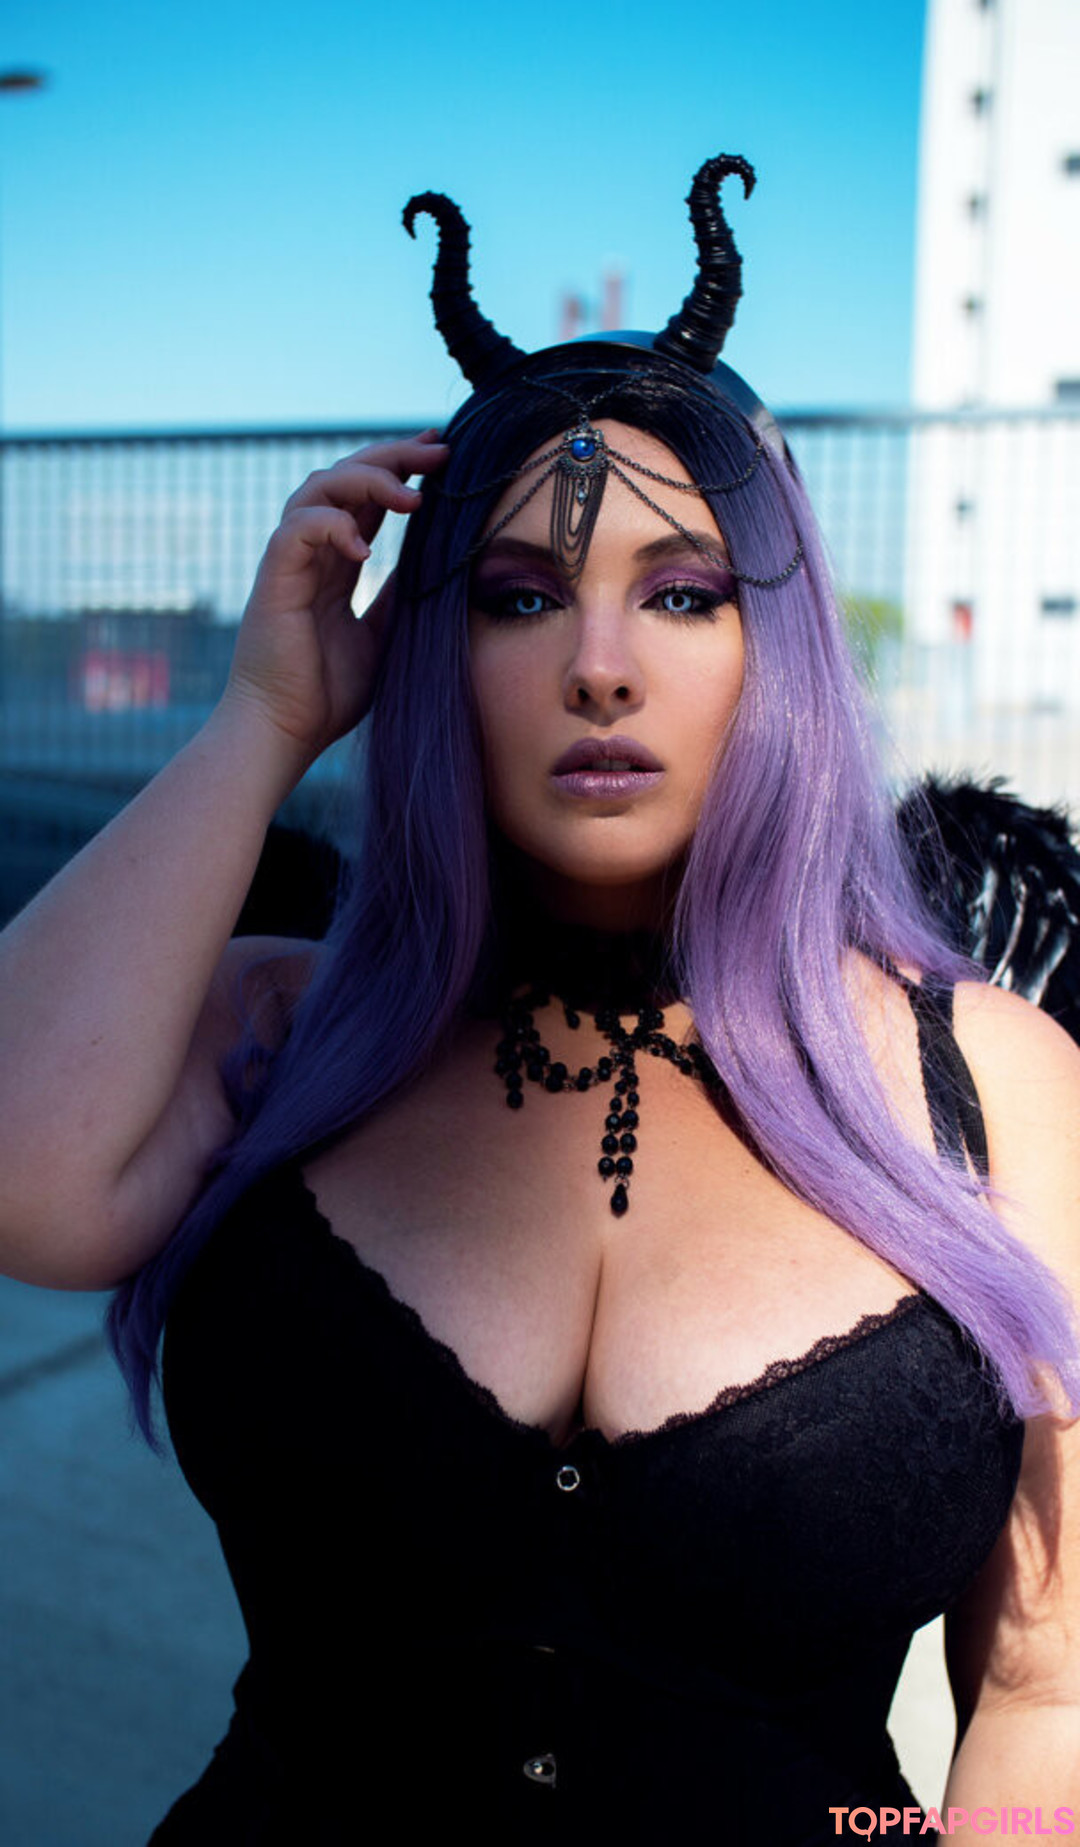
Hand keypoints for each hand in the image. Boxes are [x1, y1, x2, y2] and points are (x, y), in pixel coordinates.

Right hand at [223, 431, 447, 762]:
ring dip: (367, 482)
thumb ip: (400, 594)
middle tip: (439, 450)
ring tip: (412, 498)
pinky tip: (366, 548)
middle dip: (393, 457)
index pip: (367, 496)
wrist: (285, 733)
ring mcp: (290, 562)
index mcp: (336, 562)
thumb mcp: (382, 635)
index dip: (401, 468)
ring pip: (319, 488)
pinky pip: (297, 529)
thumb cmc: (327, 694)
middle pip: (345, 476)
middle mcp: (311, 552)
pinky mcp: (273, 580)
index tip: (444, 455)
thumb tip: (440, 562)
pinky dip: (332, 527)